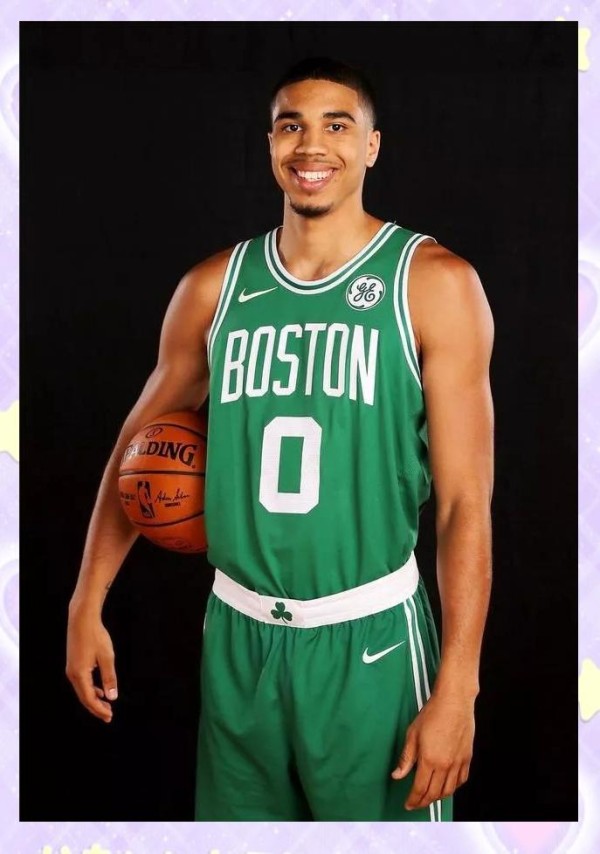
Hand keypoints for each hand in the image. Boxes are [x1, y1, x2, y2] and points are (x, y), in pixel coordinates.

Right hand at [66, 606, 117, 723]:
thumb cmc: (95, 636)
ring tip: (106, 706)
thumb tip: (112, 696)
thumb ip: (109, 678)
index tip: (110, 716)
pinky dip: (90, 689)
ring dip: (94, 699)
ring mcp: (71, 669)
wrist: (82, 619)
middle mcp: (72, 674)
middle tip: (109, 716)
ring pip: (82, 690)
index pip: (89, 699)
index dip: (99, 709)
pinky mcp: (73, 663)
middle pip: (84, 697)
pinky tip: (99, 690)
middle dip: (96, 708)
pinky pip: (81, 682)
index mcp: (79, 675)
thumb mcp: (107, 657)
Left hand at [391, 691, 473, 809]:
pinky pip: (461, 780)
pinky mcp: (467, 758)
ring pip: (449, 791)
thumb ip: (406, 758)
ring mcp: (458, 763)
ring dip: (438, 797)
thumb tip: (397, 775)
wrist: (454, 702)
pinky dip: (453, 788)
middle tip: (416, 804)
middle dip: (424, 802)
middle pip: (434, 793)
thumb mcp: (412, 734)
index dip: (413, 800)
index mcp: (429, 760)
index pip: (420, 789)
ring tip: (430, 797)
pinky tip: (447, 786)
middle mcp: (445, 765)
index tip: (408, 804)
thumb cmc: (432, 714)